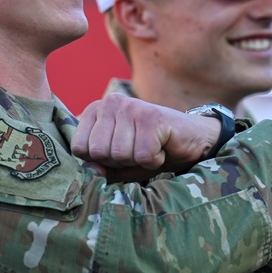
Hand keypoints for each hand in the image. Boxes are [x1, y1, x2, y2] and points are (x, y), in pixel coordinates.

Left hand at [71, 94, 220, 180]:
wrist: (192, 140)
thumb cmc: (150, 150)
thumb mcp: (119, 163)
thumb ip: (100, 167)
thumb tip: (91, 170)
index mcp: (95, 110)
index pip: (79, 148)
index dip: (100, 160)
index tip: (119, 152)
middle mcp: (110, 102)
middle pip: (98, 152)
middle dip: (119, 161)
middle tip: (137, 150)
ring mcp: (131, 107)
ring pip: (120, 154)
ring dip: (138, 160)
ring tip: (150, 147)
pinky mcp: (152, 117)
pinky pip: (143, 156)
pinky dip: (154, 160)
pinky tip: (162, 147)